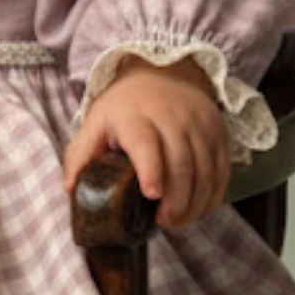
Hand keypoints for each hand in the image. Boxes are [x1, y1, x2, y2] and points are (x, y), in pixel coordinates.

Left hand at [60, 55, 230, 230]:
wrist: (163, 73)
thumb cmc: (125, 107)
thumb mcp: (96, 122)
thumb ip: (81, 155)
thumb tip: (71, 189)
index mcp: (135, 116)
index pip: (145, 143)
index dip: (151, 169)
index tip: (152, 194)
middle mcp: (171, 117)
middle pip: (181, 163)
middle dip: (176, 200)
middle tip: (165, 222)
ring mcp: (198, 122)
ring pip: (205, 169)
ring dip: (196, 202)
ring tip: (180, 221)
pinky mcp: (218, 130)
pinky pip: (222, 167)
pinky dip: (214, 193)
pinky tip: (200, 208)